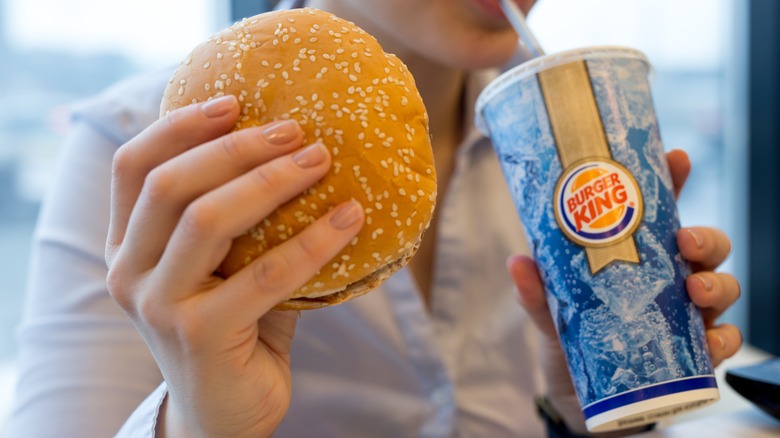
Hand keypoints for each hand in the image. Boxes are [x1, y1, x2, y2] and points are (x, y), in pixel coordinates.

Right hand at [105, 95, 364, 436]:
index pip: (132, 167)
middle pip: (170, 185)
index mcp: (126, 246)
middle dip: (236, 148)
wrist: (227, 412)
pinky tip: (351, 218)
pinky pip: (265, 274)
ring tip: (321, 160)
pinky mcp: (199, 335)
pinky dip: (314, 240)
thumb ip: (239, 218)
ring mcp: (157, 306)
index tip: (233, 102)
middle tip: (296, 131)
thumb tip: (300, 149)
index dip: (178, 126)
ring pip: (207, 219)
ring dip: (270, 181)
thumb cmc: (235, 328)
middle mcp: (127, 273)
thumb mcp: (225, 266)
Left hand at [507, 149, 741, 432]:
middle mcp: (669, 277)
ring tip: (694, 290)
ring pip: (723, 285)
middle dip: (704, 237)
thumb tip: (518, 262)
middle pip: (705, 244)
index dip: (674, 180)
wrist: (579, 394)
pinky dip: (722, 340)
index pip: (663, 209)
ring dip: (716, 284)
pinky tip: (709, 342)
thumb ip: (536, 290)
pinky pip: (723, 340)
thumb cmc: (572, 336)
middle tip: (685, 242)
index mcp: (639, 254)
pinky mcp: (693, 352)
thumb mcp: (549, 311)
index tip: (677, 159)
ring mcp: (686, 313)